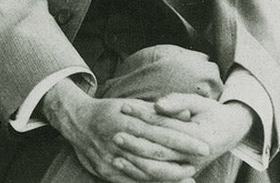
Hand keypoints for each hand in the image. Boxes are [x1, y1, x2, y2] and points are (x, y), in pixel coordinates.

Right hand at [42, 79, 206, 181]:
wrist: (76, 122)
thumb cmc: (109, 112)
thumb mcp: (132, 105)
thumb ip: (159, 111)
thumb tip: (188, 114)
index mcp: (126, 119)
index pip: (160, 130)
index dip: (183, 139)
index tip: (203, 145)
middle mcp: (118, 137)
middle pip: (155, 150)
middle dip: (181, 157)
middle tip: (201, 160)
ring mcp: (111, 156)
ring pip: (145, 169)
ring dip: (170, 175)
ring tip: (189, 176)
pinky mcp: (106, 171)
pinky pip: (132, 181)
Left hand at [117, 94, 252, 173]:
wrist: (229, 131)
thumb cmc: (210, 113)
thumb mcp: (198, 102)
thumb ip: (178, 102)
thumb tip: (157, 104)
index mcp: (201, 138)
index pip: (165, 127)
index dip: (143, 116)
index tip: (124, 107)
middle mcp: (195, 158)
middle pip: (160, 153)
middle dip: (135, 144)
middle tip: (115, 135)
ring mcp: (189, 169)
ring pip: (159, 172)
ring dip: (135, 164)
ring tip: (115, 156)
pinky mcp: (182, 174)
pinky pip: (160, 180)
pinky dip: (141, 174)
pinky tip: (124, 166)